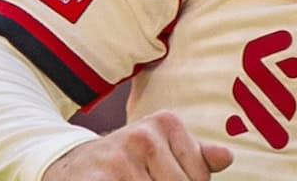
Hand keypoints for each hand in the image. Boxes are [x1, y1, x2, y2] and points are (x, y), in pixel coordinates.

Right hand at [44, 111, 233, 179]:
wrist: (70, 166)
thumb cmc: (127, 161)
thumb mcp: (161, 149)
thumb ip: (196, 155)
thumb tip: (227, 157)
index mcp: (165, 122)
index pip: (200, 176)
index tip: (162, 177)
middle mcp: (143, 135)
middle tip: (147, 178)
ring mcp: (118, 159)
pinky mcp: (99, 180)